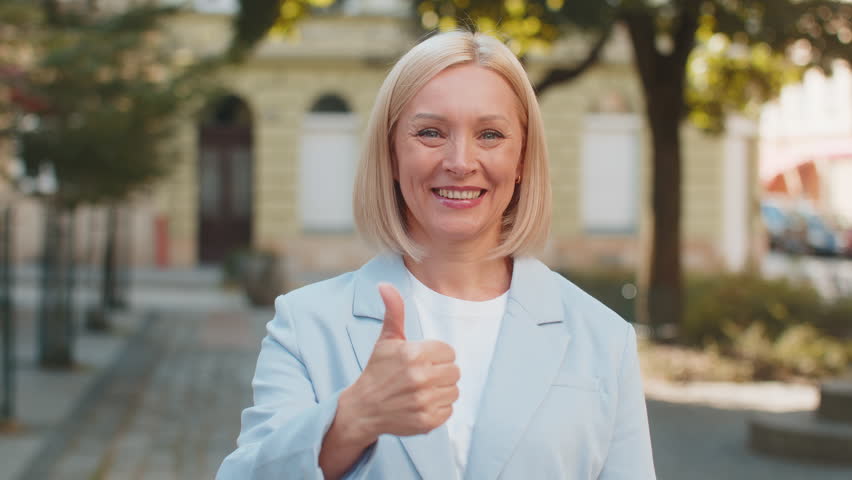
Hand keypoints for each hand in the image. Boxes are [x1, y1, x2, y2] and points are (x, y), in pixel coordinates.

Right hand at [341, 282, 459, 439]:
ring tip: (421, 390)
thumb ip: (393, 311)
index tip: (420, 361)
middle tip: (421, 376)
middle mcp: (420, 377)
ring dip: (441, 391)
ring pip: (454, 390)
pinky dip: (438, 408)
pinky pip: (450, 409)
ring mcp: (424, 401)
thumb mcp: (386, 340)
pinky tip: (421, 404)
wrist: (363, 409)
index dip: (436, 356)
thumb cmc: (377, 371)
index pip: (449, 352)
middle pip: (455, 371)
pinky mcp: (428, 421)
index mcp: (413, 354)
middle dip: (440, 372)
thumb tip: (385, 285)